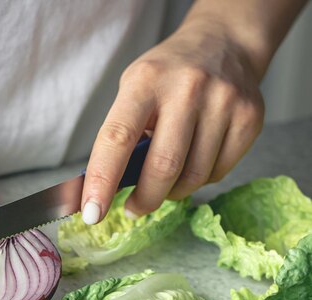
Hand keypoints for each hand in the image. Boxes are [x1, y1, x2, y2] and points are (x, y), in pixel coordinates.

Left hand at [81, 20, 264, 222]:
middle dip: (144, 200)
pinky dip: (199, 180)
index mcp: (145, 81)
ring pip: (193, 176)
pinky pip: (218, 172)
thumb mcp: (133, 91)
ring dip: (172, 192)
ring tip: (163, 183)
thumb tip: (101, 189)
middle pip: (162, 167)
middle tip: (133, 209)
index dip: (102, 180)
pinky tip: (192, 164)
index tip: (91, 213)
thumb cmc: (165, 76)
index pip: (117, 139)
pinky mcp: (249, 119)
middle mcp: (187, 88)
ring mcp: (223, 103)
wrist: (223, 45)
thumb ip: (120, 135)